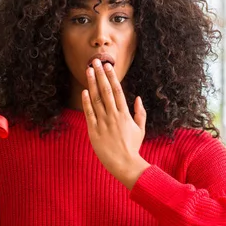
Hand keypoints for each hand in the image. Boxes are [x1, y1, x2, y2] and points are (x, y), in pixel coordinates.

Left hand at [82, 59, 149, 188]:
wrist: (124, 163)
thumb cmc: (133, 146)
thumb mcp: (140, 129)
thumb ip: (140, 113)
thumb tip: (138, 98)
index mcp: (125, 114)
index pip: (117, 91)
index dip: (112, 77)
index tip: (108, 66)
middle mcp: (113, 115)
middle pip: (106, 90)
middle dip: (100, 75)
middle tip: (96, 61)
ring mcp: (103, 122)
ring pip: (96, 99)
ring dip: (92, 83)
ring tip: (88, 71)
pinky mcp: (94, 130)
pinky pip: (89, 113)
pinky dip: (86, 102)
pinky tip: (84, 91)